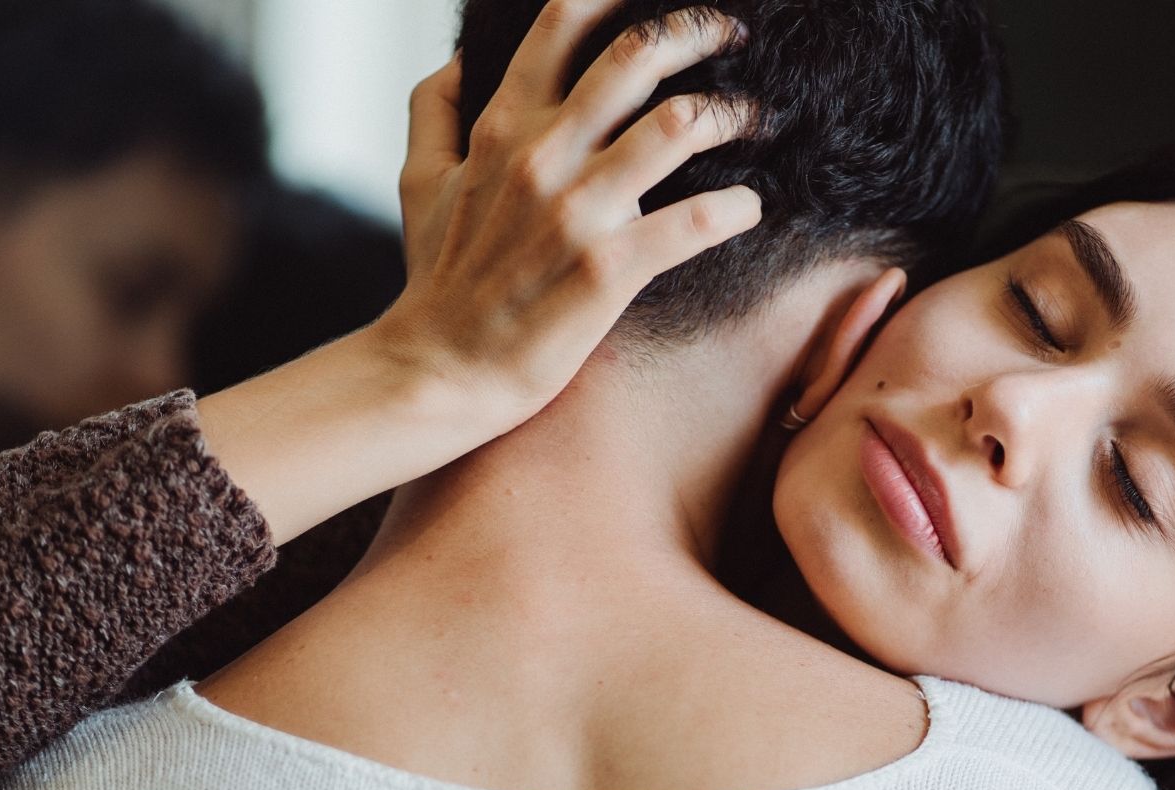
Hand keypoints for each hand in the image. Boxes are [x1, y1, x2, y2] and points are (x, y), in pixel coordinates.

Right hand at [375, 0, 761, 419]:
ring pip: (679, 125)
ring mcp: (578, 212)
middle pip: (638, 56)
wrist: (442, 369)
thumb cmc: (438, 280)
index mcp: (502, 128)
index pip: (563, 24)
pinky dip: (737, 208)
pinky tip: (750, 206)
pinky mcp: (610, 269)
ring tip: (756, 117)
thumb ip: (434, 109)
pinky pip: (695, 221)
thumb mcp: (418, 182)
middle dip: (699, 29)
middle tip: (736, 33)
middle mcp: (542, 156)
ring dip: (732, 113)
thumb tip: (461, 58)